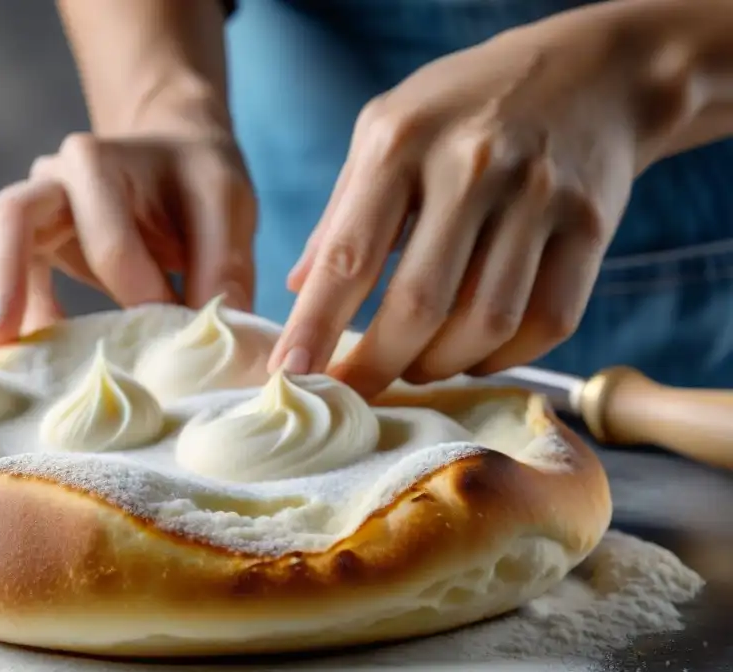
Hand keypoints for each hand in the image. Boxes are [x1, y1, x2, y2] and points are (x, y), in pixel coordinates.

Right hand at [0, 132, 255, 349]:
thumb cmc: (198, 183)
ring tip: (3, 356)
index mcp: (101, 160)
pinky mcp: (27, 240)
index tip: (172, 333)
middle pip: (10, 219)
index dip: (138, 295)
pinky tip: (29, 349)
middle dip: (5, 281)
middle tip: (3, 341)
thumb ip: (226, 268)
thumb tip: (223, 337)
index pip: (107, 240)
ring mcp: (33, 206)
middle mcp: (54, 177)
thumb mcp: (228, 207)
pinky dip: (1, 307)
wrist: (174, 159)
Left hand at [270, 6, 687, 395]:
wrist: (588, 70)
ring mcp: (539, 195)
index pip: (348, 256)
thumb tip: (298, 290)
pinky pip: (548, 322)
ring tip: (417, 364)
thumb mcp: (385, 130)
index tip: (292, 376)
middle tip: (358, 387)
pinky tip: (476, 352)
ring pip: (487, 323)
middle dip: (379, 365)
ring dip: (442, 366)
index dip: (316, 327)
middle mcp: (472, 166)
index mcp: (403, 142)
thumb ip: (341, 211)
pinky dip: (505, 357)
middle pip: (419, 305)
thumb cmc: (463, 108)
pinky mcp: (591, 225)